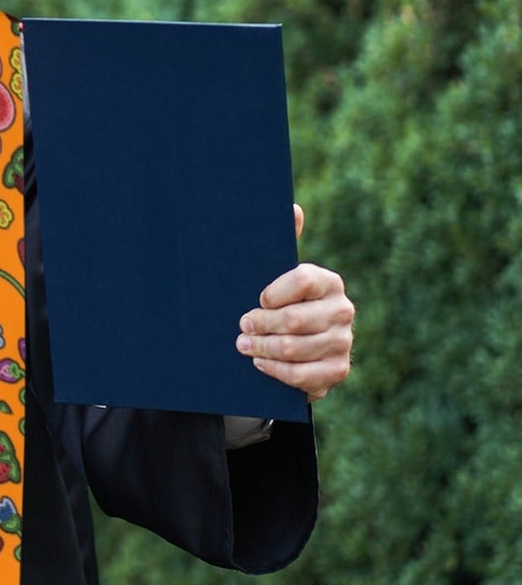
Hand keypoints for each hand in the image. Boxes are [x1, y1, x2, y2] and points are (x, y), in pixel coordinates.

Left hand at [236, 205, 353, 400]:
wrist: (294, 347)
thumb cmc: (279, 304)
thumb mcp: (276, 275)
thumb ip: (283, 242)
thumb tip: (293, 208)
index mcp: (328, 282)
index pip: (302, 280)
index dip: (273, 292)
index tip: (257, 299)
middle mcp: (342, 310)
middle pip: (295, 320)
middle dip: (260, 324)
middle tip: (241, 326)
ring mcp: (343, 342)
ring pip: (294, 348)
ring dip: (262, 348)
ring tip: (243, 345)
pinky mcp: (337, 371)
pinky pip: (302, 375)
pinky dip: (276, 370)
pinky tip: (260, 363)